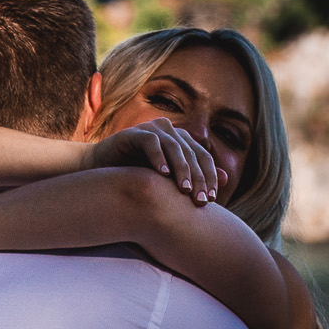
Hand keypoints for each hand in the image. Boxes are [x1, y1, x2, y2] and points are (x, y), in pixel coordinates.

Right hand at [89, 120, 223, 204]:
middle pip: (191, 154)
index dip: (210, 177)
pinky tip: (163, 174)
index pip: (203, 158)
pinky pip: (150, 142)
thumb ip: (194, 177)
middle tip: (201, 200)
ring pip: (174, 147)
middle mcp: (170, 131)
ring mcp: (152, 129)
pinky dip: (158, 158)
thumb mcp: (168, 180)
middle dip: (198, 178)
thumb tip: (227, 178)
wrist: (101, 171)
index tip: (212, 199)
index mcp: (182, 141)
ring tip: (184, 189)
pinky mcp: (134, 132)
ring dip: (181, 169)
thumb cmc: (137, 177)